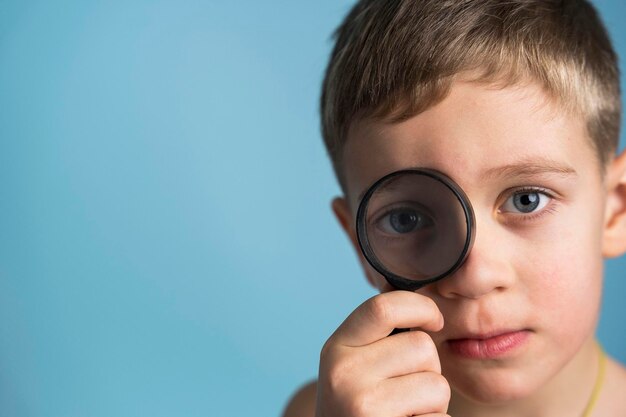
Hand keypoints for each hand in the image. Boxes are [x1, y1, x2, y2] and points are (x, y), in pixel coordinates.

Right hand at [316, 290, 450, 416]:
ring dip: (434, 402)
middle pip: (421, 347)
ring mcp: (363, 406)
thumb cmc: (356, 408)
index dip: (420, 307)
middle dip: (428, 369)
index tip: (434, 320)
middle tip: (406, 392)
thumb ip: (376, 339)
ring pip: (437, 383)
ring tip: (406, 414)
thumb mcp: (351, 368)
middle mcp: (343, 373)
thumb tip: (424, 300)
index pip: (382, 307)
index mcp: (336, 349)